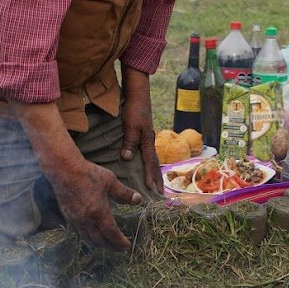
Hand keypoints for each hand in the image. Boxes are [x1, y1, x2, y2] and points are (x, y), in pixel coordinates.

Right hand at [50, 156, 142, 250]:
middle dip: (111, 247)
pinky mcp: (68, 217)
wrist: (64, 170)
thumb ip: (124, 193)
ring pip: (88, 239)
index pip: (111, 233)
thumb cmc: (88, 174)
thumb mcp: (110, 181)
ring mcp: (75, 220)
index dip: (120, 242)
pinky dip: (88, 238)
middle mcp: (86, 220)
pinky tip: (92, 235)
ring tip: (107, 244)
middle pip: (100, 241)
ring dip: (99, 244)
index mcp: (98, 212)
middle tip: (120, 249)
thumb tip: (139, 200)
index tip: (128, 246)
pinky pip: (79, 233)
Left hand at [120, 68, 163, 193]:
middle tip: (161, 193)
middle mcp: (150, 141)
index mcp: (147, 140)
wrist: (138, 94)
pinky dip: (150, 163)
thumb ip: (129, 141)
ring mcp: (149, 138)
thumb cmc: (133, 109)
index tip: (151, 189)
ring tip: (157, 184)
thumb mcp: (130, 125)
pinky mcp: (145, 135)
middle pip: (155, 163)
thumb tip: (128, 158)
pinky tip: (148, 166)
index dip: (150, 175)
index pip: (149, 162)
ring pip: (153, 158)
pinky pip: (149, 153)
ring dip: (155, 172)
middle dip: (158, 178)